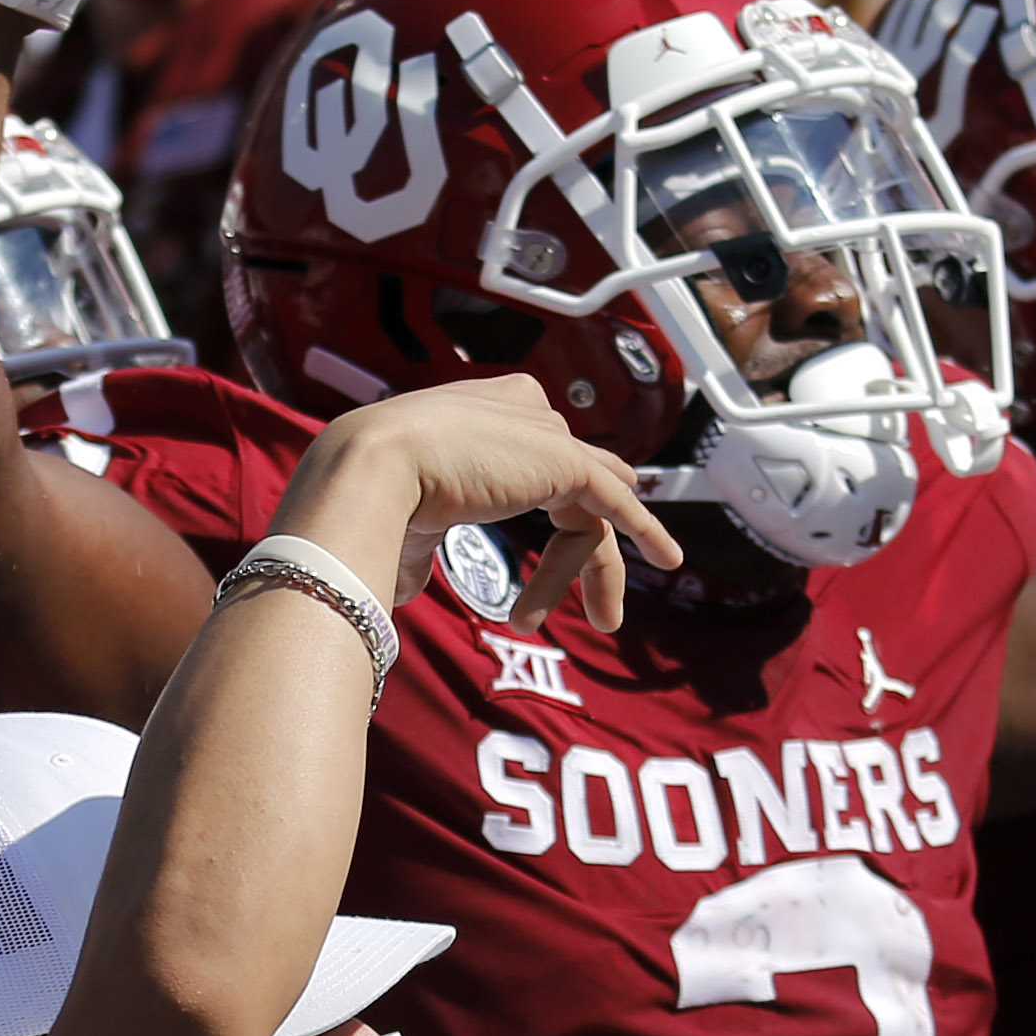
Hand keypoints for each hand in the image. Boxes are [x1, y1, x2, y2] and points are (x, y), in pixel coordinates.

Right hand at [275, 380, 683, 633]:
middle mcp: (515, 415)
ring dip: (597, 569)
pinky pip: (616, 502)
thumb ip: (422, 541)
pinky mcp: (566, 461)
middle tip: (591, 612)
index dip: (555, 512)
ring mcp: (544, 434)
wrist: (369, 468)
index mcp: (477, 417)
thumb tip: (405, 584)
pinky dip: (645, 530)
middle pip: (568, 490)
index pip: (536, 465)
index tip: (552, 566)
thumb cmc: (368, 495)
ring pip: (590, 507)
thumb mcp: (405, 518)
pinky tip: (666, 560)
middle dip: (581, 552)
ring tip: (601, 621)